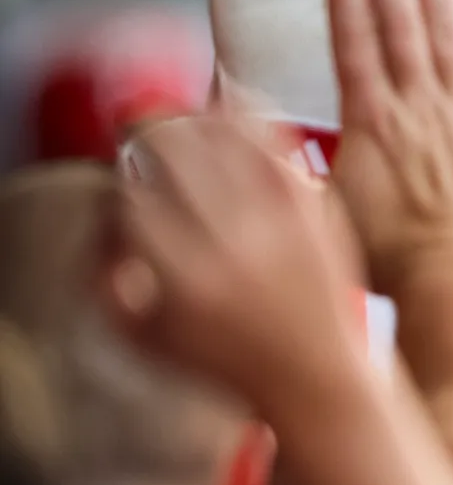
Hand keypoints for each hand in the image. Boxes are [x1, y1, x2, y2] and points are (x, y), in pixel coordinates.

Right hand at [110, 114, 365, 416]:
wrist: (318, 374)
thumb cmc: (231, 361)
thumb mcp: (145, 337)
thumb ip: (105, 278)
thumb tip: (101, 218)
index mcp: (181, 275)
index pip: (128, 194)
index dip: (115, 179)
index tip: (119, 179)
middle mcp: (229, 239)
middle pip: (168, 149)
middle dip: (143, 133)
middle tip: (137, 131)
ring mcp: (276, 217)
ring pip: (217, 133)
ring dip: (187, 117)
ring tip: (176, 118)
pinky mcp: (311, 203)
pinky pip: (270, 138)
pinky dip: (242, 115)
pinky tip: (228, 110)